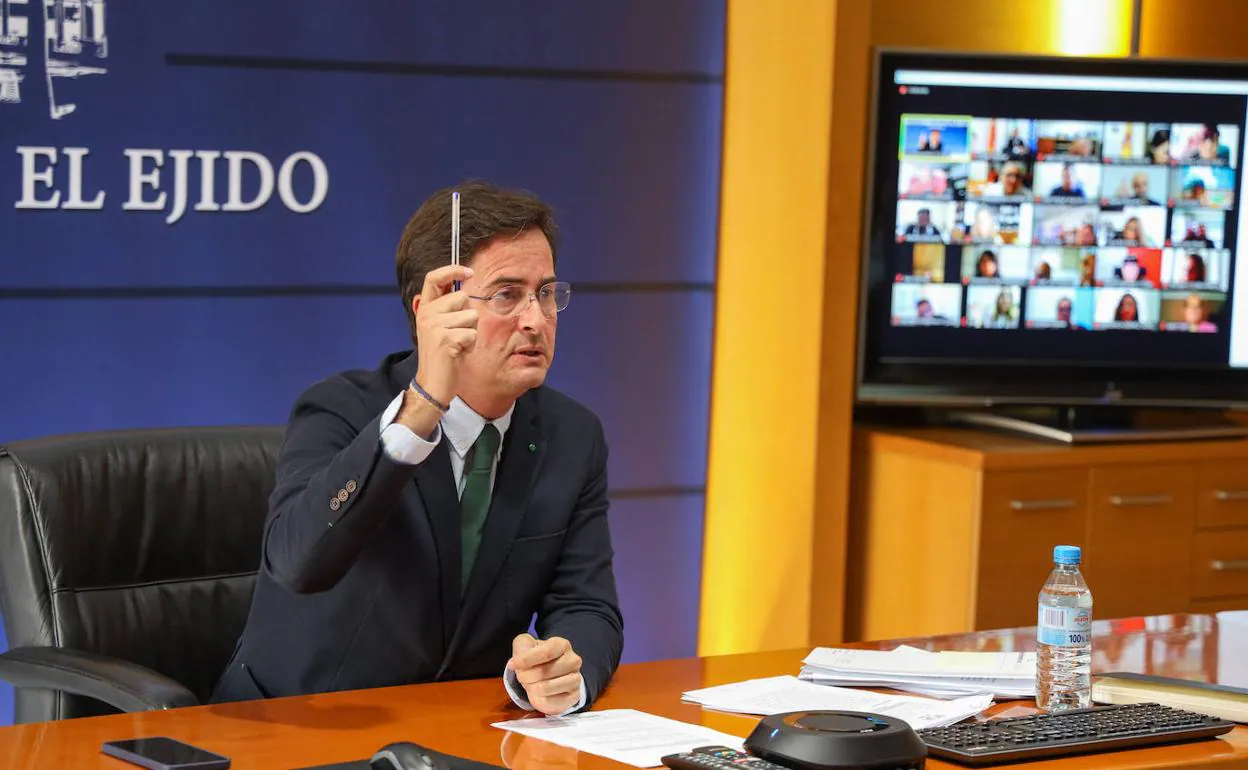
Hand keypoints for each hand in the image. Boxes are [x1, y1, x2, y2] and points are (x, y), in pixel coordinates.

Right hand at [413, 264, 476, 405]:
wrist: (432, 383)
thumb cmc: (442, 355)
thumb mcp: (440, 327)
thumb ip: (448, 308)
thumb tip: (464, 286)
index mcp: (424, 309)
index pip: (434, 278)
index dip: (452, 270)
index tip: (469, 271)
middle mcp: (427, 314)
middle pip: (462, 297)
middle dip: (468, 315)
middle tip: (457, 334)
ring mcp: (434, 326)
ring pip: (471, 315)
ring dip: (470, 331)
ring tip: (457, 344)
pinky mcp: (445, 339)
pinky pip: (472, 333)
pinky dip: (471, 344)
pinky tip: (459, 353)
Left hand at [509, 634, 582, 715]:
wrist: (549, 675)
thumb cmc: (537, 658)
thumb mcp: (526, 645)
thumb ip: (521, 646)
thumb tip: (518, 660)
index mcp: (562, 645)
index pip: (545, 652)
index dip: (526, 659)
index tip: (512, 665)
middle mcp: (573, 661)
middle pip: (543, 672)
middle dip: (525, 676)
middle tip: (522, 676)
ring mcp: (575, 679)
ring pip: (546, 688)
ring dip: (531, 688)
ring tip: (530, 684)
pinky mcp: (574, 697)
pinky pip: (550, 702)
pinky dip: (539, 700)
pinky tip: (539, 694)